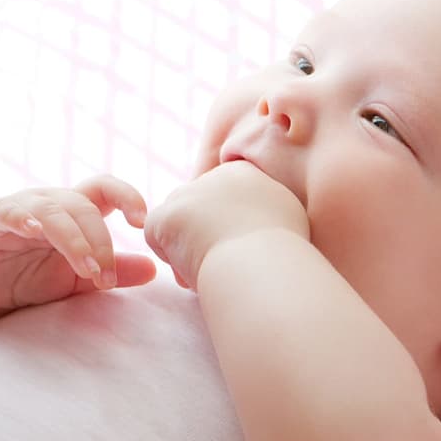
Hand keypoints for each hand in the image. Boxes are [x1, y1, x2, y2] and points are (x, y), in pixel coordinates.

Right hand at [0, 175, 156, 311]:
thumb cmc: (28, 279)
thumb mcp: (76, 280)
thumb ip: (111, 272)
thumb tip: (153, 269)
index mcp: (74, 213)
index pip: (106, 191)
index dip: (127, 197)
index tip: (143, 221)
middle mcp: (50, 204)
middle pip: (84, 206)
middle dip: (100, 242)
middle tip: (105, 278)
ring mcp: (20, 208)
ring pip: (54, 211)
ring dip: (74, 240)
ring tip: (86, 271)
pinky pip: (10, 211)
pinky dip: (24, 219)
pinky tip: (35, 232)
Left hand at [144, 160, 308, 289]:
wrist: (264, 266)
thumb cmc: (283, 254)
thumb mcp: (285, 217)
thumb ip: (262, 208)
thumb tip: (248, 215)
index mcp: (245, 174)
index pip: (222, 199)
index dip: (227, 228)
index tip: (244, 249)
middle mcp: (213, 176)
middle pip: (198, 209)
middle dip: (204, 236)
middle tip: (227, 262)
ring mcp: (187, 193)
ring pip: (177, 223)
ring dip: (188, 248)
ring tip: (213, 267)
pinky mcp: (166, 215)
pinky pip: (155, 236)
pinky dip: (170, 257)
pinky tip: (193, 267)